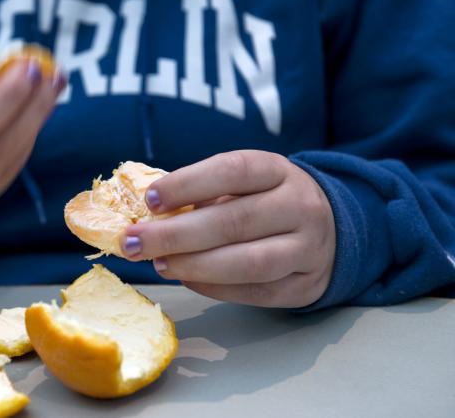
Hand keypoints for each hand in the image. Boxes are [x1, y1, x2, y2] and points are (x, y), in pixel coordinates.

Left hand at [122, 150, 335, 307]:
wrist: (331, 228)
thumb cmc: (267, 201)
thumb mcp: (245, 183)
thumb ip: (204, 194)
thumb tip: (148, 214)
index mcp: (278, 171)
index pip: (234, 170)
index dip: (189, 184)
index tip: (150, 200)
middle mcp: (300, 206)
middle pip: (235, 221)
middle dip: (176, 234)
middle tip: (133, 242)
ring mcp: (308, 248)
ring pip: (249, 262)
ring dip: (195, 265)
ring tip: (158, 263)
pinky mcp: (305, 285)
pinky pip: (256, 292)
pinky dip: (215, 288)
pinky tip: (186, 278)